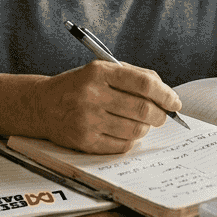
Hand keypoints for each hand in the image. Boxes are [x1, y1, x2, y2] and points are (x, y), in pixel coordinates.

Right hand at [31, 61, 181, 153]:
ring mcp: (87, 120)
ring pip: (135, 130)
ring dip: (146, 128)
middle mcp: (92, 95)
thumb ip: (133, 76)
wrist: (41, 105)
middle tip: (162, 116)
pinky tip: (125, 132)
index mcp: (99, 72)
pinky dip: (130, 140)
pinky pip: (122, 145)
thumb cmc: (78, 86)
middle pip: (143, 109)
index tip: (174, 102)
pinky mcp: (85, 141)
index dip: (165, 94)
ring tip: (142, 123)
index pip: (143, 83)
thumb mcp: (101, 71)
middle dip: (160, 115)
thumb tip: (165, 91)